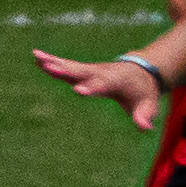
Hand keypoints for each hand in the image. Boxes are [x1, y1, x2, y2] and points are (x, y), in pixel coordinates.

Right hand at [34, 48, 166, 129]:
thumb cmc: (144, 91)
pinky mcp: (84, 69)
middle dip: (66, 71)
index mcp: (116, 81)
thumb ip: (145, 116)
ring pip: (71, 66)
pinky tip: (37, 58)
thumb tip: (146, 128)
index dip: (91, 88)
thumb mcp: (148, 105)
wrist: (143, 70)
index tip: (78, 91)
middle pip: (82, 71)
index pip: (102, 85)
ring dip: (54, 62)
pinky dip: (53, 61)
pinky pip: (67, 65)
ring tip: (37, 59)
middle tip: (50, 68)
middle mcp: (101, 72)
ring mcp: (91, 69)